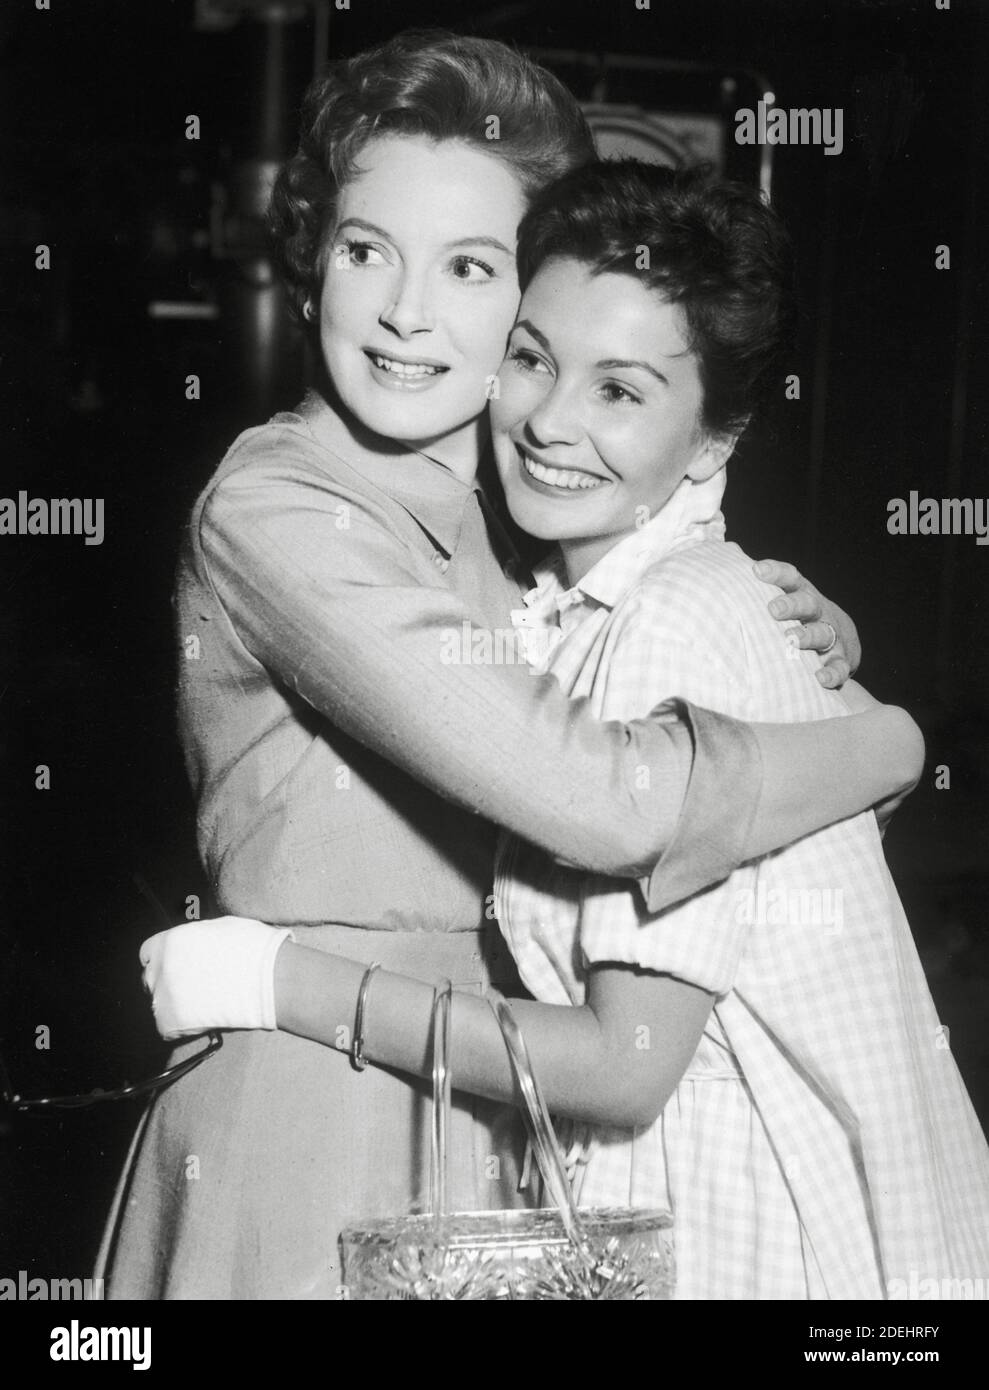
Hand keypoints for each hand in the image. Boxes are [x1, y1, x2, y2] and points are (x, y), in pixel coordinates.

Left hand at [140, 917, 294, 1040]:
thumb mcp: (221, 929)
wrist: (271, 979)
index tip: (173, 970)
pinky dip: (181, 1030)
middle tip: (191, 991)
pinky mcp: (169, 1021)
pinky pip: (166, 1029)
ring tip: (203, 1007)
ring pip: (157, 1005)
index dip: (162, 962)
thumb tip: (196, 947)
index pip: (148, 953)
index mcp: (171, 940)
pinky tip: (203, 1021)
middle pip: (150, 979)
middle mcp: (161, 966)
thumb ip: (197, 938)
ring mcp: (163, 994)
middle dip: (167, 985)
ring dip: (175, 1007)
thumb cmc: (255, 950)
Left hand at [753, 559, 861, 688]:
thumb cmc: (797, 617)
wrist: (841, 637)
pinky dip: (832, 673)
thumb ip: (754, 591)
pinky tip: (820, 679)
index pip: (790, 578)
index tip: (757, 570)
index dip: (775, 573)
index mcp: (801, 594)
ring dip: (807, 636)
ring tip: (791, 640)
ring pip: (822, 634)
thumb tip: (714, 568)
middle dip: (791, 605)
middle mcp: (817, 612)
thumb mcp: (783, 600)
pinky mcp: (840, 661)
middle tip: (773, 609)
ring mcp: (830, 636)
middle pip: (807, 603)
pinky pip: (839, 667)